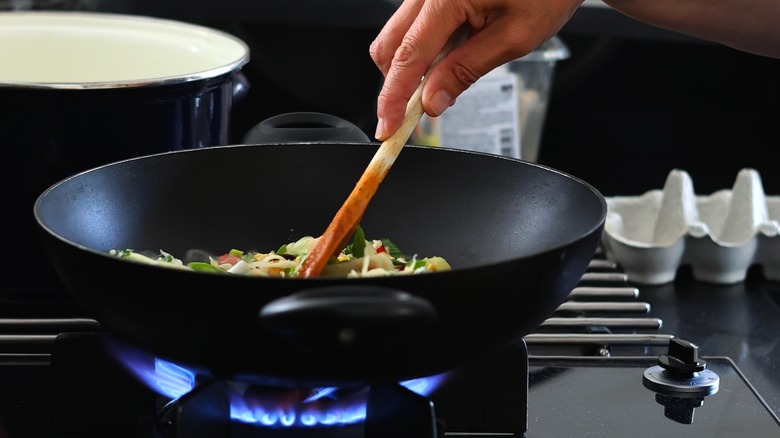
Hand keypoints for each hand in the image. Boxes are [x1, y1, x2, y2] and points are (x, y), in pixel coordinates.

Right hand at [370, 0, 583, 139]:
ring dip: (412, 67)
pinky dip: (423, 50)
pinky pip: (415, 25)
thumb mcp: (513, 38)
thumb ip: (466, 70)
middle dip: (396, 84)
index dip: (394, 96)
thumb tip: (432, 101)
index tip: (388, 126)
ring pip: (398, 36)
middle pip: (389, 45)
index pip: (408, 56)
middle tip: (414, 115)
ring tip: (444, 81)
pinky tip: (450, 57)